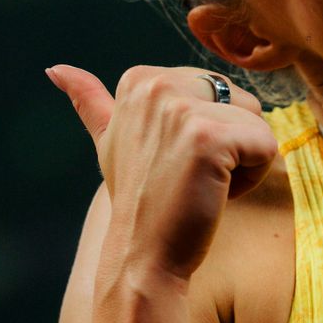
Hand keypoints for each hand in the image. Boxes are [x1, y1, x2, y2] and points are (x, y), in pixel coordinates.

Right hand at [46, 63, 279, 279]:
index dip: (206, 128)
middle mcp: (158, 85)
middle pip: (240, 99)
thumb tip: (55, 68)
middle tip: (188, 175)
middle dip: (230, 139)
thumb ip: (89, 101)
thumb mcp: (109, 141)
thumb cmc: (138, 199)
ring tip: (201, 184)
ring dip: (243, 160)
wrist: (143, 254)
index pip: (216, 87)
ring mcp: (183, 110)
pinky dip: (253, 177)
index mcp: (140, 79)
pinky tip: (217, 193)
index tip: (171, 157)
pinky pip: (267, 145)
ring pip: (256, 122)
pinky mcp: (211, 138)